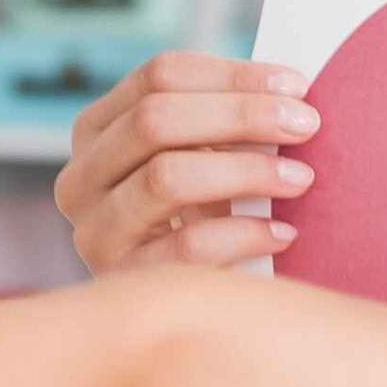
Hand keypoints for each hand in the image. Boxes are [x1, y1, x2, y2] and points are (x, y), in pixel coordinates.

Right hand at [53, 53, 318, 273]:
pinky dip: (243, 234)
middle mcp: (80, 176)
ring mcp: (94, 231)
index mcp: (96, 128)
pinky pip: (187, 247)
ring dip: (245, 171)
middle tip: (306, 125)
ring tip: (301, 179)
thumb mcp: (200, 160)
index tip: (296, 85)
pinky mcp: (121, 280)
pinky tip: (283, 234)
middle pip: (156, 120)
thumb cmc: (200, 215)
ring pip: (166, 177)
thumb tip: (293, 94)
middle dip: (241, 115)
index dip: (232, 75)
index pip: (159, 76)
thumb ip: (225, 123)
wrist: (175, 310)